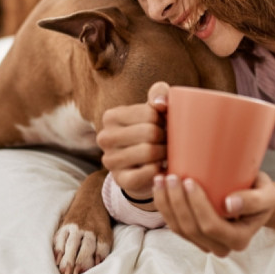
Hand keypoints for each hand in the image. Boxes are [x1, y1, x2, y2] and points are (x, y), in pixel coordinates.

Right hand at [97, 81, 169, 199]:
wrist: (145, 164)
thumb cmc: (152, 130)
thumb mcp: (154, 108)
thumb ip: (160, 93)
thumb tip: (161, 104)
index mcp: (111, 116)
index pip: (149, 113)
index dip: (164, 120)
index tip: (164, 125)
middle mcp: (105, 137)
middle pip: (149, 132)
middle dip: (166, 137)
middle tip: (169, 140)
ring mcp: (110, 160)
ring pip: (149, 152)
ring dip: (165, 153)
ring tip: (167, 152)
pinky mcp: (121, 180)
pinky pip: (147, 173)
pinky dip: (160, 170)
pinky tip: (161, 166)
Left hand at [153, 171, 274, 255]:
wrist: (255, 199)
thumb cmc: (261, 193)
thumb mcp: (267, 194)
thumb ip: (254, 200)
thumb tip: (229, 205)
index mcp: (238, 239)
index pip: (211, 226)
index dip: (196, 205)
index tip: (189, 180)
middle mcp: (221, 247)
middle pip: (191, 228)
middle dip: (176, 202)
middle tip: (170, 176)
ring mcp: (205, 243)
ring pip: (178, 229)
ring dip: (165, 205)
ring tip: (160, 179)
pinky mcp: (193, 236)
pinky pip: (174, 226)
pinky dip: (164, 207)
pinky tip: (159, 189)